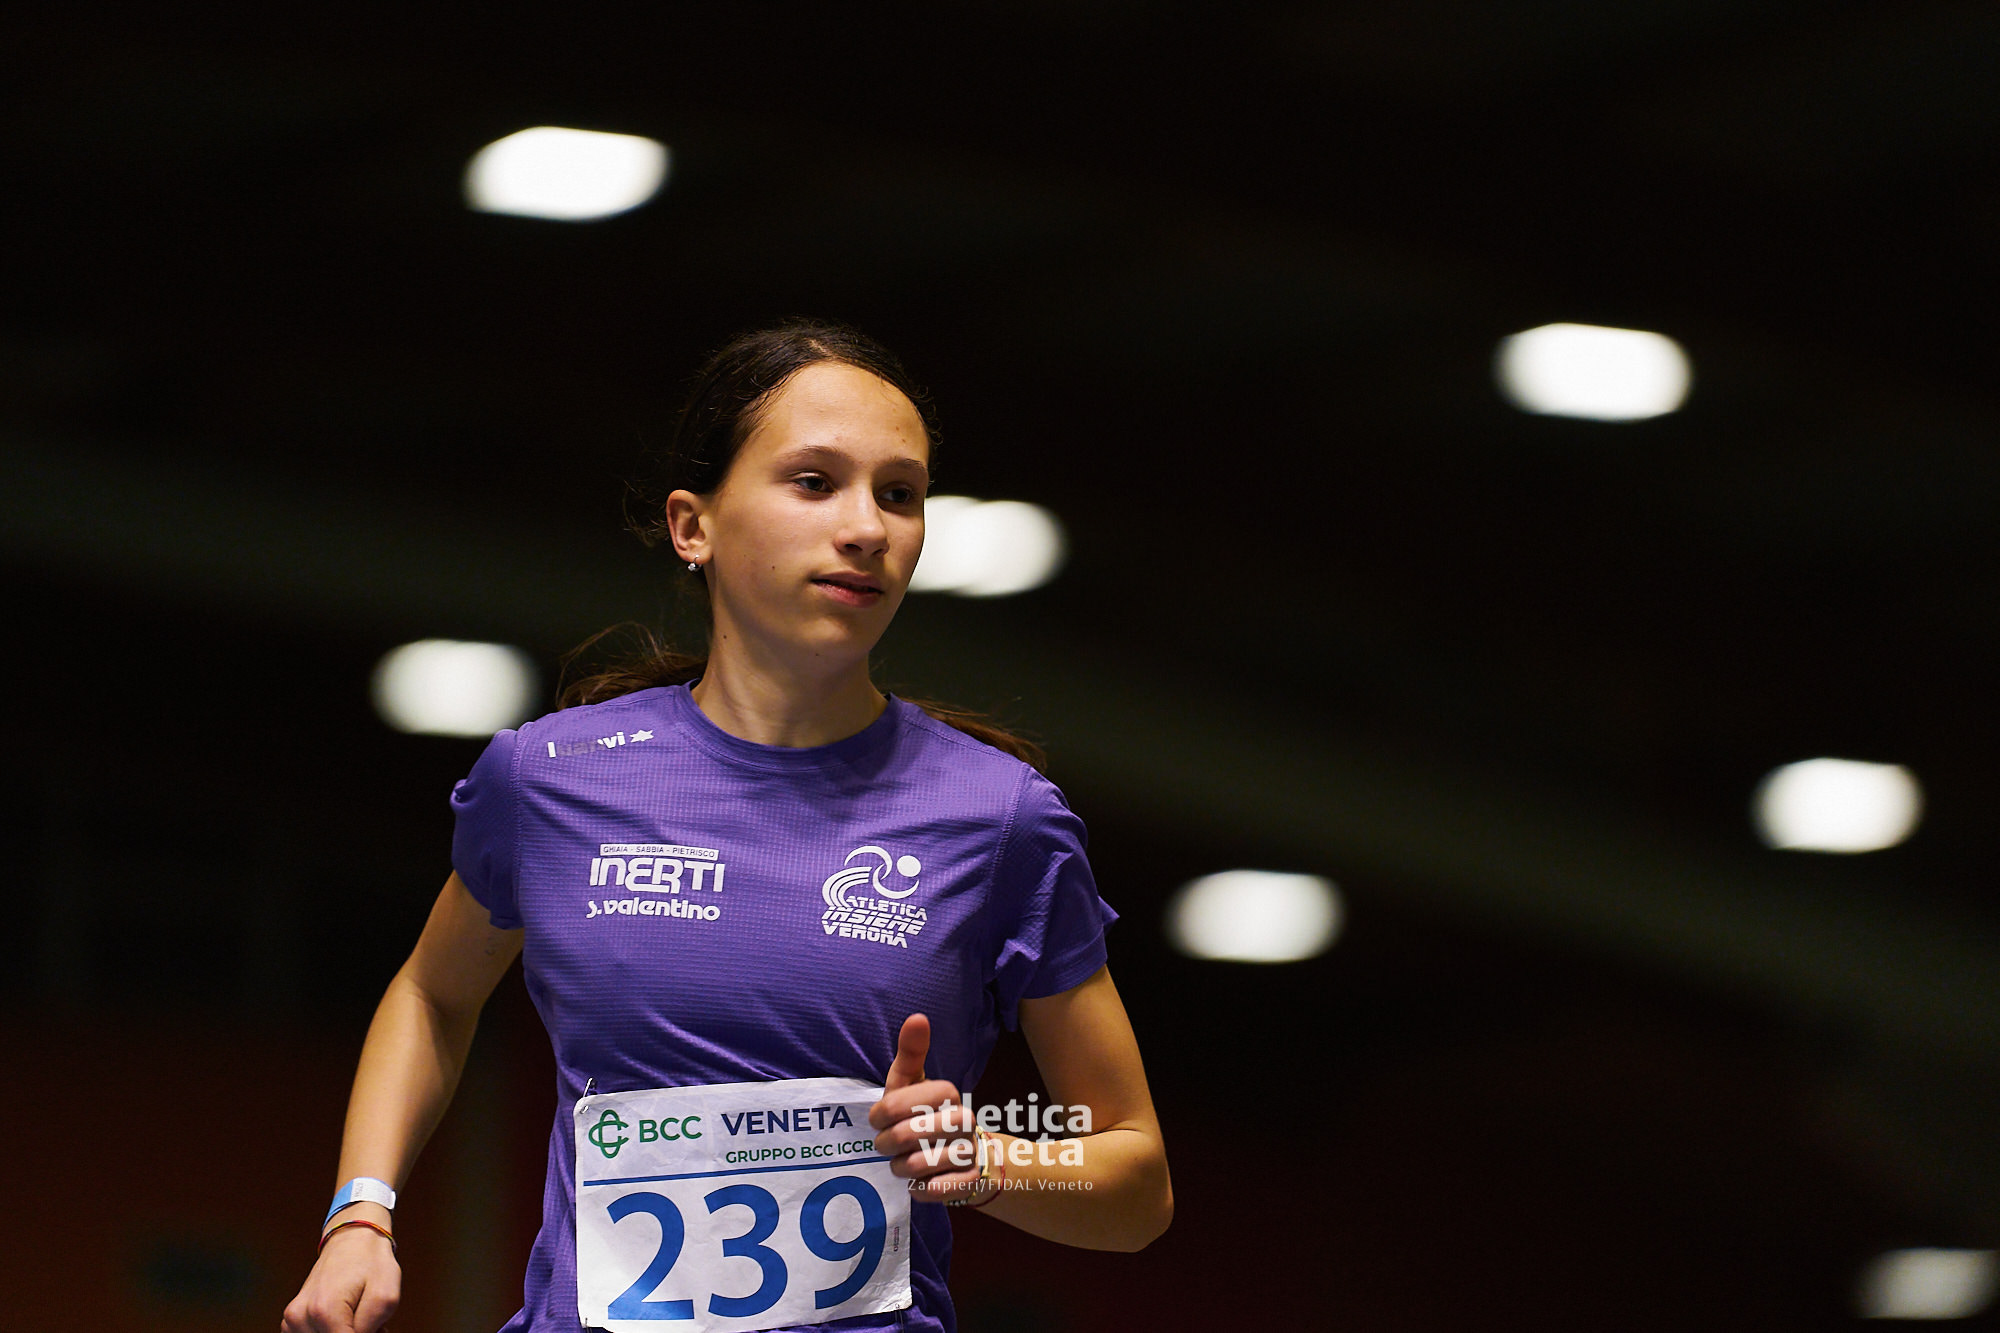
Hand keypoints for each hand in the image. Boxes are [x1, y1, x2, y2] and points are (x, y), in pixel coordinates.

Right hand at [280, 1220, 400, 1332]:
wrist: (352, 1239)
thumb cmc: (371, 1263)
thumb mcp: (385, 1298)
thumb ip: (369, 1332)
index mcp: (324, 1311)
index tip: (376, 1327)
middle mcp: (301, 1317)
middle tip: (369, 1321)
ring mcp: (292, 1320)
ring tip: (356, 1316)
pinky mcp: (291, 1321)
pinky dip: (330, 1332)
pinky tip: (342, 1320)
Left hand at [868, 1014, 990, 1203]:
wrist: (959, 1155)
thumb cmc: (923, 1114)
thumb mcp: (911, 1083)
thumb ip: (911, 1053)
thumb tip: (918, 1017)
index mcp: (947, 1093)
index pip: (906, 1102)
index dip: (885, 1112)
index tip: (878, 1119)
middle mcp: (964, 1119)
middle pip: (911, 1134)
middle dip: (889, 1143)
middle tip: (885, 1145)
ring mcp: (969, 1151)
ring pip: (922, 1164)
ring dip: (903, 1167)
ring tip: (902, 1163)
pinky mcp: (968, 1181)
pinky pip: (936, 1189)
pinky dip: (920, 1188)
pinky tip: (918, 1182)